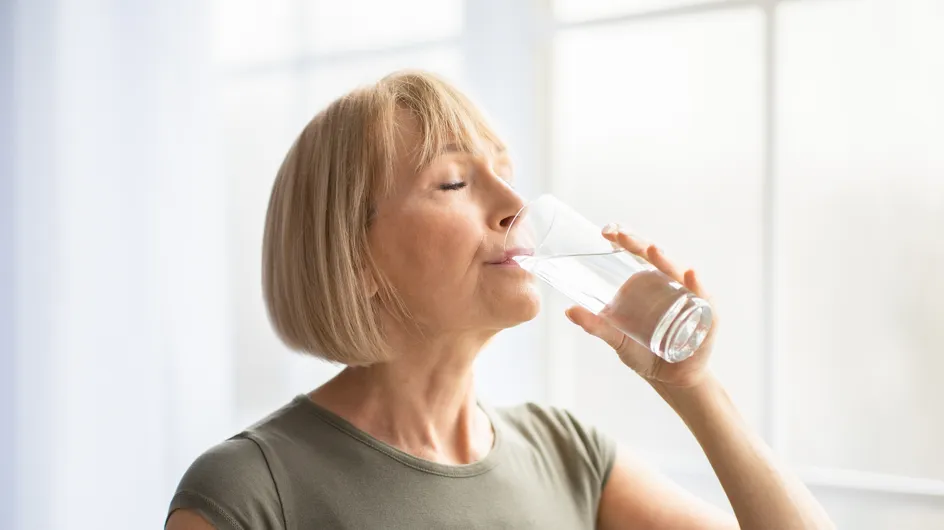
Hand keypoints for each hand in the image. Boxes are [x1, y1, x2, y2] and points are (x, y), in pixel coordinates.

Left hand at [565, 224, 716, 387]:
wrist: (669, 380)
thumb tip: (569, 311)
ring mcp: (688, 298)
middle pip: (656, 258)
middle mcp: (669, 285)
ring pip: (678, 273)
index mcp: (648, 284)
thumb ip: (596, 325)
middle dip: (639, 244)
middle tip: (621, 236)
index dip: (625, 239)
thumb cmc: (643, 353)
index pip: (637, 254)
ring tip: (653, 250)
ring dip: (666, 261)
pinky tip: (690, 276)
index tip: (607, 230)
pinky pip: (703, 298)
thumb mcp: (616, 338)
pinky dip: (697, 286)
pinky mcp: (704, 316)